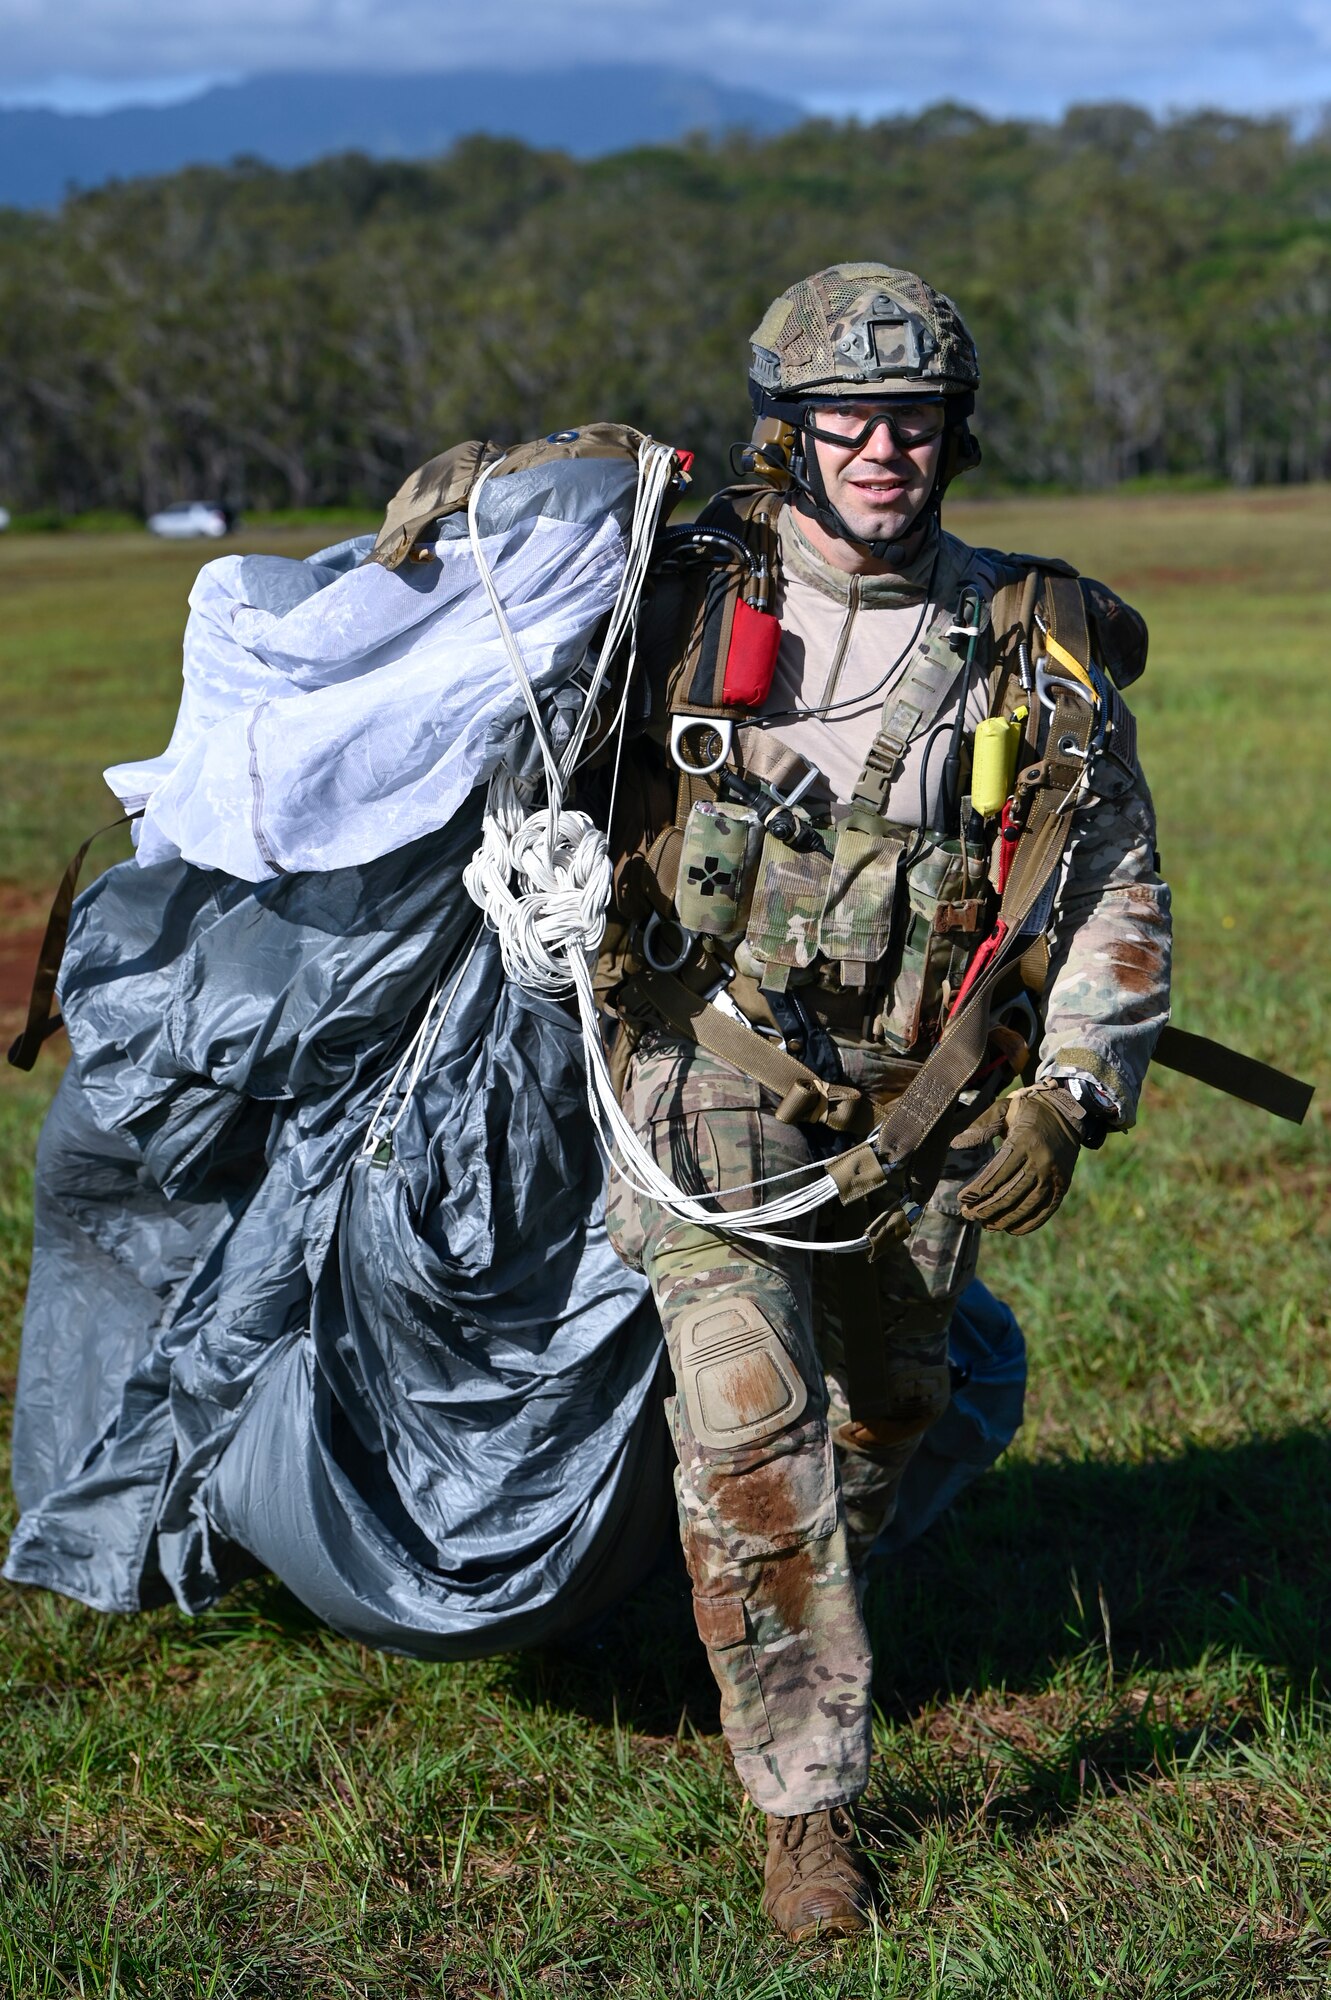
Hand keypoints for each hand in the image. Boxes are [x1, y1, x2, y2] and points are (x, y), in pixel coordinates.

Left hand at [954, 1083, 1084, 1235]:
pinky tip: (1011, 1229)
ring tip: (985, 1225)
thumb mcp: (1004, 1108)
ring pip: (1026, 1206)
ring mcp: (1054, 1176)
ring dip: (1003, 1219)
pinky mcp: (1063, 1185)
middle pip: (1009, 1194)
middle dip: (985, 1208)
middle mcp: (1040, 1161)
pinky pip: (1045, 1211)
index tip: (962, 1198)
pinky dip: (1028, 1223)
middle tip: (968, 1215)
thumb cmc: (1029, 1110)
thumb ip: (981, 1126)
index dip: (977, 1190)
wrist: (1068, 1112)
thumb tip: (956, 1144)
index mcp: (1024, 1142)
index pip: (996, 1174)